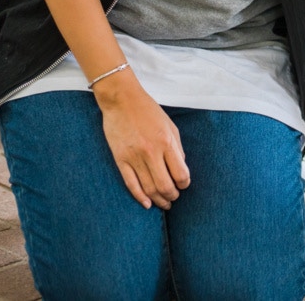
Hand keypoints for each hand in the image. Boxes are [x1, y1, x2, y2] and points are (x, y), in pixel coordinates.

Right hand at [92, 73, 190, 209]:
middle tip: (174, 197)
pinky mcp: (120, 160)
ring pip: (148, 188)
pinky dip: (140, 197)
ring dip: (158, 199)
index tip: (183, 185)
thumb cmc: (149, 111)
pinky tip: (147, 203)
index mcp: (167, 142)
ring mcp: (134, 157)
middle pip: (165, 185)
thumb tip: (181, 168)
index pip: (180, 173)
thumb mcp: (170, 126)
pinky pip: (131, 184)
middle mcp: (151, 152)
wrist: (122, 101)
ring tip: (163, 203)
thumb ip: (177, 148)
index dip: (184, 183)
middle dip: (172, 196)